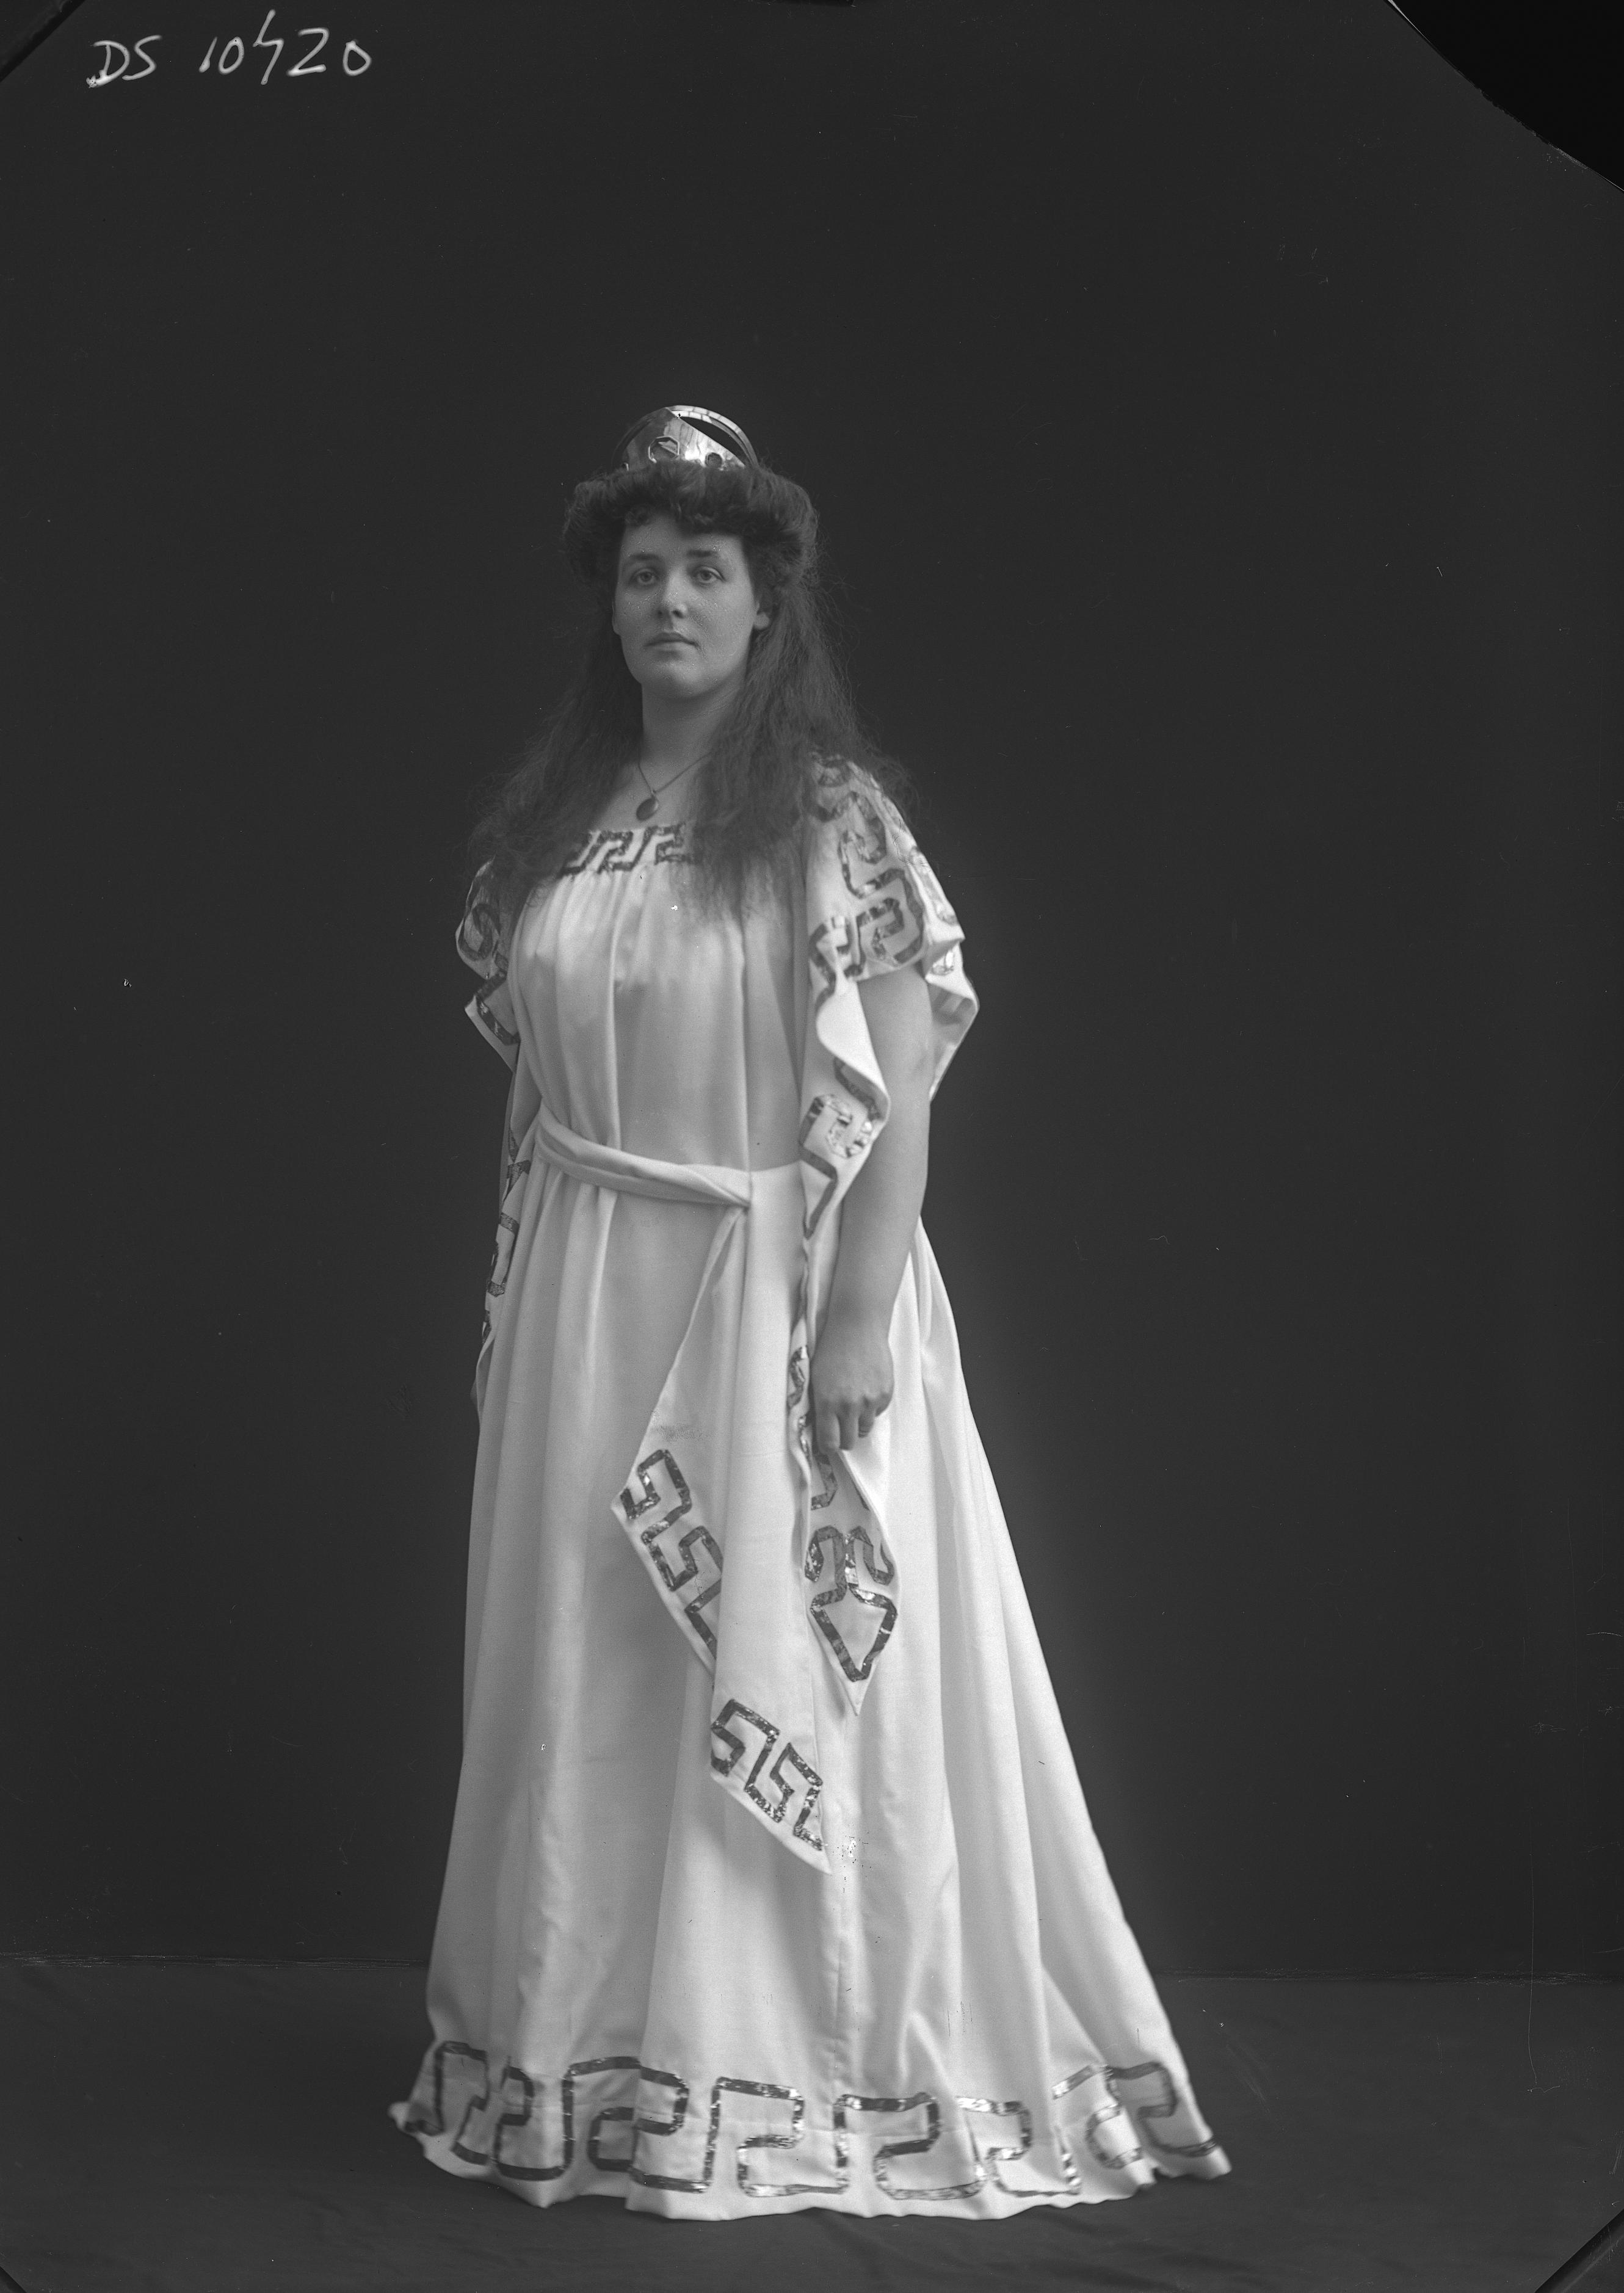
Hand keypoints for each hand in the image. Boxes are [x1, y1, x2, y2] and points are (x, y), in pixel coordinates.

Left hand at [809, 1306, 893, 1451]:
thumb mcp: (816, 1378)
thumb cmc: (831, 1348)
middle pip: (849, 1443)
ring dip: (858, 1422)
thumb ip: (819, 1405)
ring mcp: (870, 1401)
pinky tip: (865, 1389)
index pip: (829, 1443)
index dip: (828, 1445)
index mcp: (827, 1402)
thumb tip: (821, 1428)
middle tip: (840, 1426)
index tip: (827, 1440)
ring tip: (853, 1403)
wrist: (857, 1326)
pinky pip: (878, 1413)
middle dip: (843, 1438)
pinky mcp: (886, 1393)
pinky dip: (872, 1407)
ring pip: (865, 1429)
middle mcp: (849, 1406)